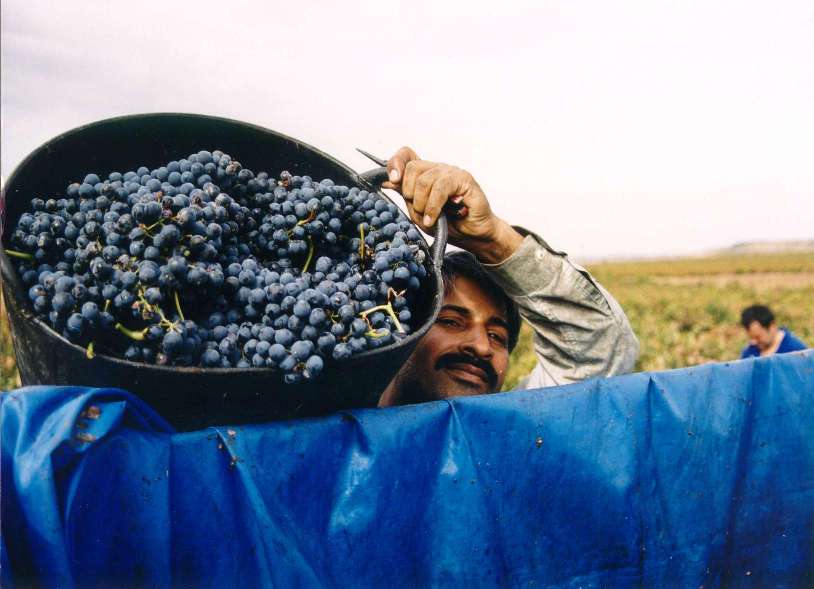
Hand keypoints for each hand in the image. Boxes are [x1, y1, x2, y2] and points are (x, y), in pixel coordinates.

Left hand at [382, 146, 522, 263]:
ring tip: (429, 218)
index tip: (392, 181)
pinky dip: (433, 206)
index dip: (395, 164)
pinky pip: (441, 188)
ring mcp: (451, 172)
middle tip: (419, 210)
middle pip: (412, 168)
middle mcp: (437, 169)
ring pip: (424, 180)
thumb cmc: (448, 224)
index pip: (406, 155)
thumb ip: (406, 196)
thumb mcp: (418, 212)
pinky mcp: (463, 179)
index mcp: (425, 173)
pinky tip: (434, 218)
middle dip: (409, 193)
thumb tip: (388, 181)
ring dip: (422, 204)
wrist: (472, 235)